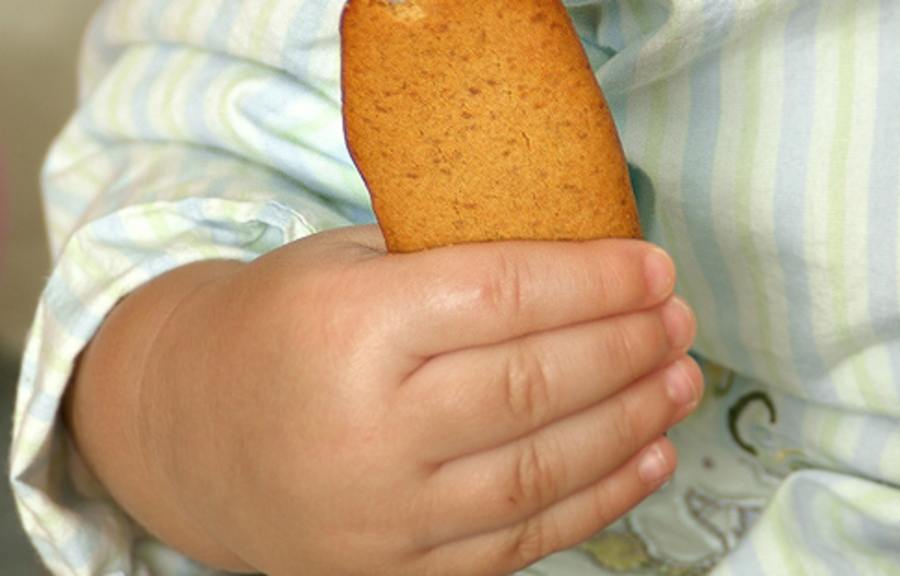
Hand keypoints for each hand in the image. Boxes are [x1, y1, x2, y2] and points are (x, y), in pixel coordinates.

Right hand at [85, 225, 701, 574]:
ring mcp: (384, 515)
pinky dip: (600, 498)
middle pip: (534, 383)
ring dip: (631, 420)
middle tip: (677, 320)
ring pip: (542, 467)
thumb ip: (449, 259)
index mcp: (349, 328)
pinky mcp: (396, 571)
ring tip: (680, 380)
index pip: (503, 296)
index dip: (595, 281)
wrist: (190, 433)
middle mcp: (367, 429)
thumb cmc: (279, 328)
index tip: (654, 266)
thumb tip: (581, 260)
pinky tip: (647, 454)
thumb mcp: (345, 263)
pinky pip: (522, 537)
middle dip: (627, 347)